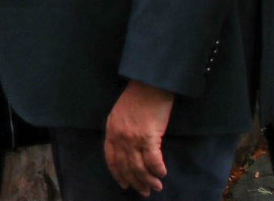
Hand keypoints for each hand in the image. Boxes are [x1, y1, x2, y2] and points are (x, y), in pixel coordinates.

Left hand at [104, 80, 174, 194]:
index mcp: (111, 130)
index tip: (125, 185)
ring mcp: (133, 137)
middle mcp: (120, 136)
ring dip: (148, 180)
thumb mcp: (120, 113)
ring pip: (139, 166)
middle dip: (135, 181)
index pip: (111, 158)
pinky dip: (158, 169)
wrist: (150, 83)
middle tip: (144, 191)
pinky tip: (162, 173)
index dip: (118, 174)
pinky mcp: (149, 135)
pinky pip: (153, 159)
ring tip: (156, 187)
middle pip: (126, 166)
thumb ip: (120, 130)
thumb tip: (128, 149)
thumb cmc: (138, 96)